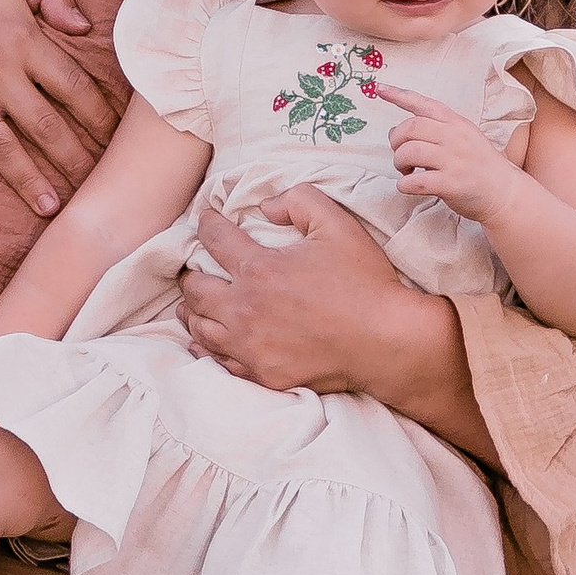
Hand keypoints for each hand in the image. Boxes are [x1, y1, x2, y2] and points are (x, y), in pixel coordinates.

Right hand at [0, 0, 121, 218]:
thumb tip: (86, 27)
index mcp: (22, 41)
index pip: (74, 87)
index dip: (101, 116)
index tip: (118, 140)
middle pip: (46, 126)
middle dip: (76, 159)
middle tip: (98, 188)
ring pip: (3, 148)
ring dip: (28, 181)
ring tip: (52, 209)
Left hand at [178, 189, 493, 456]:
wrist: (386, 341)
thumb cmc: (365, 281)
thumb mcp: (338, 224)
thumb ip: (299, 201)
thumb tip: (266, 207)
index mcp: (259, 269)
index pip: (214, 239)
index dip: (206, 223)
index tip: (205, 219)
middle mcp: (245, 308)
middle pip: (195, 289)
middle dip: (189, 274)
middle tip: (191, 269)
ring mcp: (251, 345)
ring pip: (200, 327)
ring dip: (192, 311)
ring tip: (192, 303)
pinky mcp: (262, 373)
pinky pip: (218, 361)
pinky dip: (206, 347)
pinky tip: (205, 341)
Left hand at [372, 84, 518, 224]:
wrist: (505, 192)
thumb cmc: (478, 165)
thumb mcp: (463, 136)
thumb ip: (434, 130)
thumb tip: (395, 131)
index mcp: (456, 123)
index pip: (423, 104)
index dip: (398, 95)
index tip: (379, 89)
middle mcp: (455, 137)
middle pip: (410, 127)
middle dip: (396, 141)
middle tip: (401, 156)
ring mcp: (454, 160)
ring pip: (409, 152)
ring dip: (399, 163)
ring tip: (407, 172)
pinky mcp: (452, 184)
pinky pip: (416, 182)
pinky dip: (405, 184)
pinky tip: (410, 186)